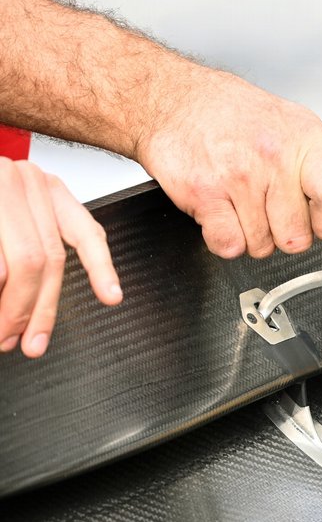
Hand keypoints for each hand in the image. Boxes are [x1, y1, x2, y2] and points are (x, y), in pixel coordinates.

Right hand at [0, 158, 122, 358]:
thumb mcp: (17, 215)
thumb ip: (35, 245)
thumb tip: (40, 302)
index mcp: (46, 187)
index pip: (84, 231)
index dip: (100, 267)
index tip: (111, 297)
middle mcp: (23, 180)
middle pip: (44, 259)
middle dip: (35, 309)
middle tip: (24, 341)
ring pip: (18, 262)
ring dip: (11, 305)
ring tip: (1, 335)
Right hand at [135, 67, 321, 258]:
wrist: (171, 97)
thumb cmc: (234, 115)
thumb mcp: (294, 129)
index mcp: (305, 140)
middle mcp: (274, 156)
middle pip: (298, 236)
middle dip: (285, 232)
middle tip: (269, 207)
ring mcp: (238, 176)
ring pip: (262, 245)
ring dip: (251, 233)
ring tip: (240, 200)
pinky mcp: (204, 193)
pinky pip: (229, 246)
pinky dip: (225, 239)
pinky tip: (222, 211)